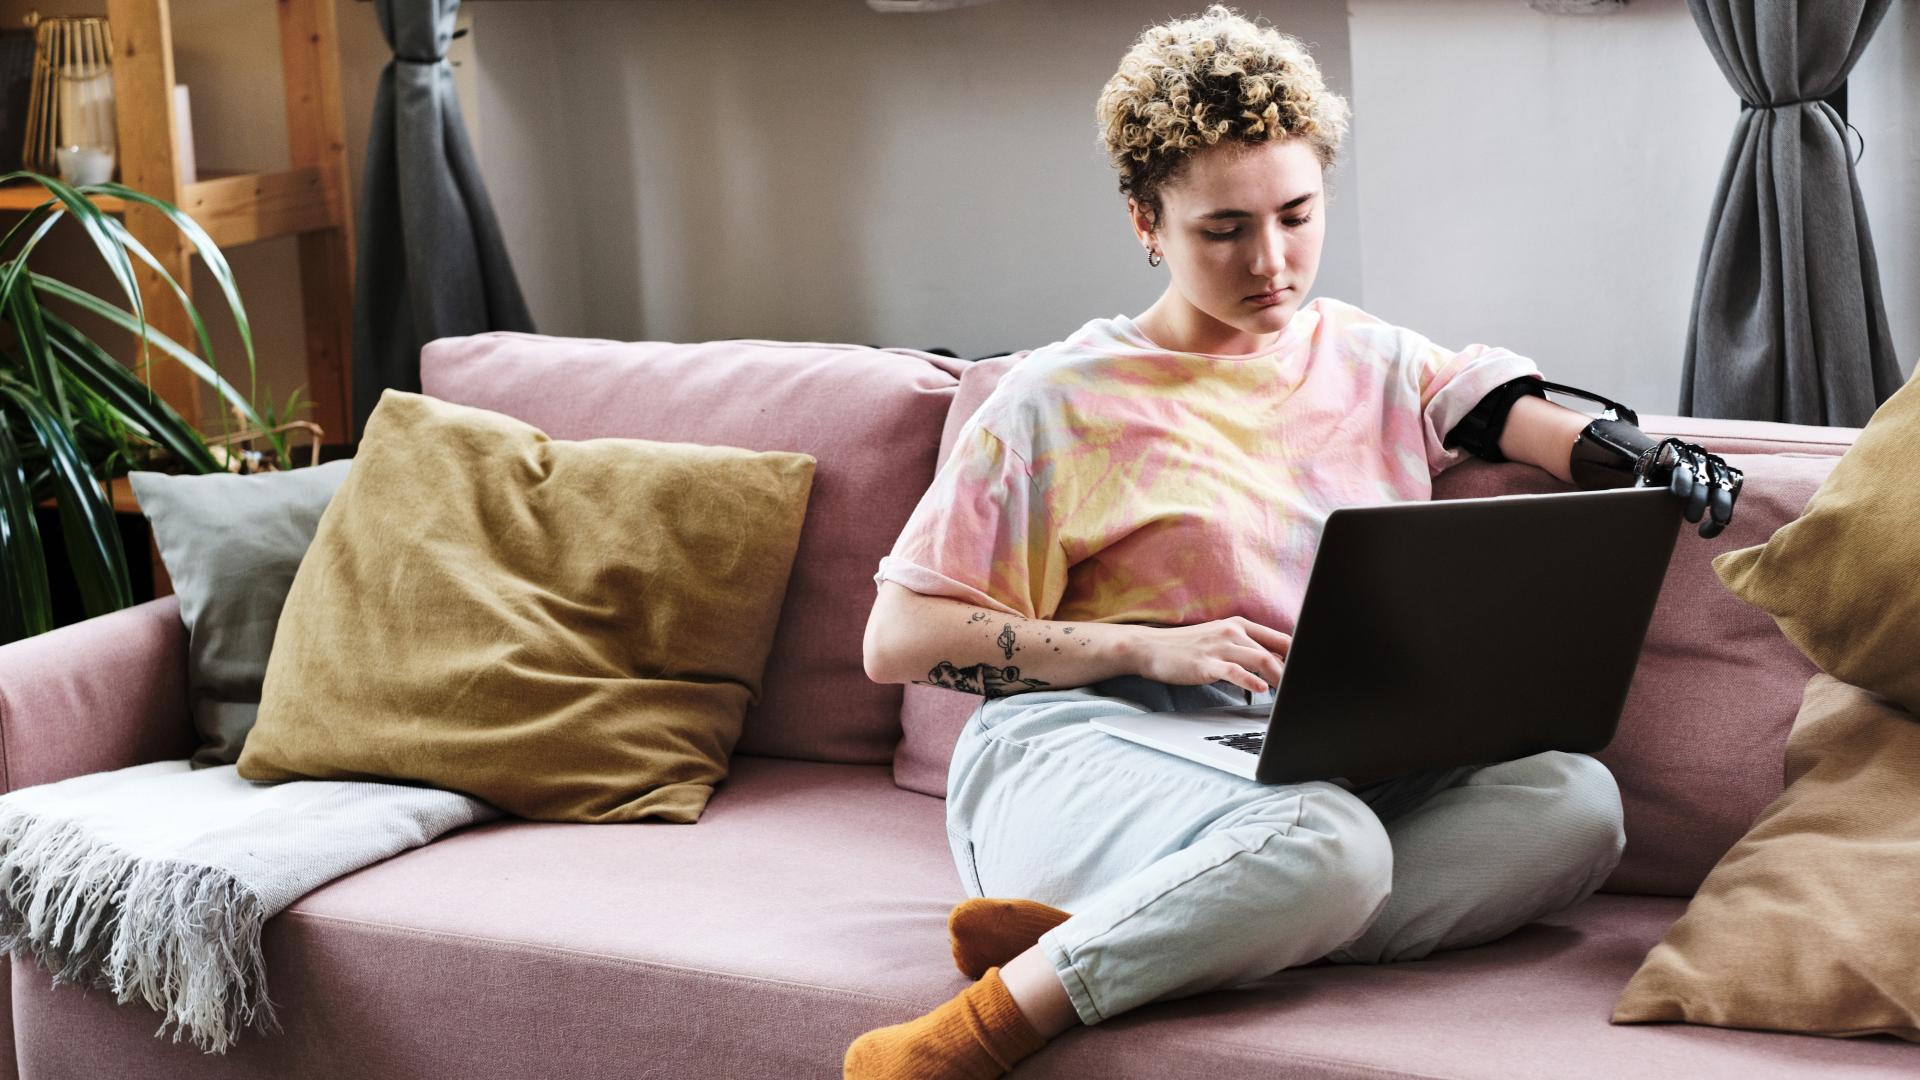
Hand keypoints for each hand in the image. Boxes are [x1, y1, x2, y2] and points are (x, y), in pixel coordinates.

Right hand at [1128, 616, 1290, 694]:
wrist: (1149, 647)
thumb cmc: (1185, 648)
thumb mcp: (1218, 641)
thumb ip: (1246, 649)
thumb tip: (1276, 664)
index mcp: (1237, 625)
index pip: (1280, 638)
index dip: (1298, 654)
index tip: (1309, 670)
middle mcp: (1232, 632)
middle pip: (1274, 651)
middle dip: (1292, 671)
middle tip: (1302, 688)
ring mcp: (1219, 647)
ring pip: (1260, 660)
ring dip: (1279, 678)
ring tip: (1290, 693)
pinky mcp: (1207, 664)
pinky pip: (1235, 671)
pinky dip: (1250, 681)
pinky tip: (1262, 689)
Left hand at [1635, 437, 1743, 538]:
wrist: (1667, 465)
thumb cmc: (1652, 477)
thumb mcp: (1645, 481)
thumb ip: (1642, 492)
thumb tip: (1630, 511)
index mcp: (1674, 455)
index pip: (1680, 467)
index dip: (1681, 480)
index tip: (1679, 496)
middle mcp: (1697, 459)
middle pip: (1701, 479)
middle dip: (1698, 499)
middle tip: (1690, 519)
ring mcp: (1714, 468)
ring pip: (1722, 486)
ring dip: (1721, 505)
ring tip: (1717, 522)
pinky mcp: (1727, 479)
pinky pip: (1731, 495)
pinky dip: (1725, 512)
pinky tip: (1709, 530)